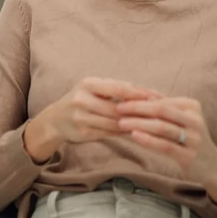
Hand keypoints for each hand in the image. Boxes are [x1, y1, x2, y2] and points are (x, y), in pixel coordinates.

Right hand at [24, 77, 159, 163]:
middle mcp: (83, 99)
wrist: (55, 119)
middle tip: (161, 116)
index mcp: (89, 84)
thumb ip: (115, 90)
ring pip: (115, 123)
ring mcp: (82, 117)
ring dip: (134, 125)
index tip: (158, 97)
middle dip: (140, 112)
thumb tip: (146, 94)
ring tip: (153, 126)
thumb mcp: (93, 89)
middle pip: (118, 108)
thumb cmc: (81, 100)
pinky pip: (109, 133)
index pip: (119, 88)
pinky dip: (124, 134)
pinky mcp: (83, 132)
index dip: (139, 93)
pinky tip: (137, 134)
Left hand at [115, 96, 216, 203]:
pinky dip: (148, 139)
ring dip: (139, 123)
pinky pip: (165, 145)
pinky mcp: (189, 155)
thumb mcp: (180, 119)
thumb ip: (162, 107)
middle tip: (118, 108)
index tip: (121, 98)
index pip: (161, 99)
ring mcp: (194, 138)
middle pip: (161, 109)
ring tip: (121, 123)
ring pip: (161, 127)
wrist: (213, 166)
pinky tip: (135, 136)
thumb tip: (134, 93)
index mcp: (191, 105)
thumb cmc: (190, 138)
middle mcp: (194, 119)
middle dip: (137, 108)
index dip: (140, 98)